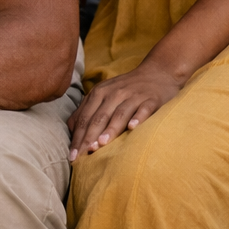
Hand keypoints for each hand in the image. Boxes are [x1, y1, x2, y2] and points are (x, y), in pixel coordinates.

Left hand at [67, 61, 182, 159]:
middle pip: (99, 117)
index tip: (73, 155)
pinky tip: (132, 128)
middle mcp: (114, 94)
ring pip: (119, 114)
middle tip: (82, 154)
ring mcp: (133, 96)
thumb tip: (72, 130)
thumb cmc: (125, 89)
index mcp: (99, 93)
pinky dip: (137, 118)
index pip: (85, 118)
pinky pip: (143, 110)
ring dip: (110, 129)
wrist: (156, 73)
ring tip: (101, 144)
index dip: (78, 136)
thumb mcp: (102, 94)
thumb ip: (87, 110)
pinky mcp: (151, 100)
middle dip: (89, 137)